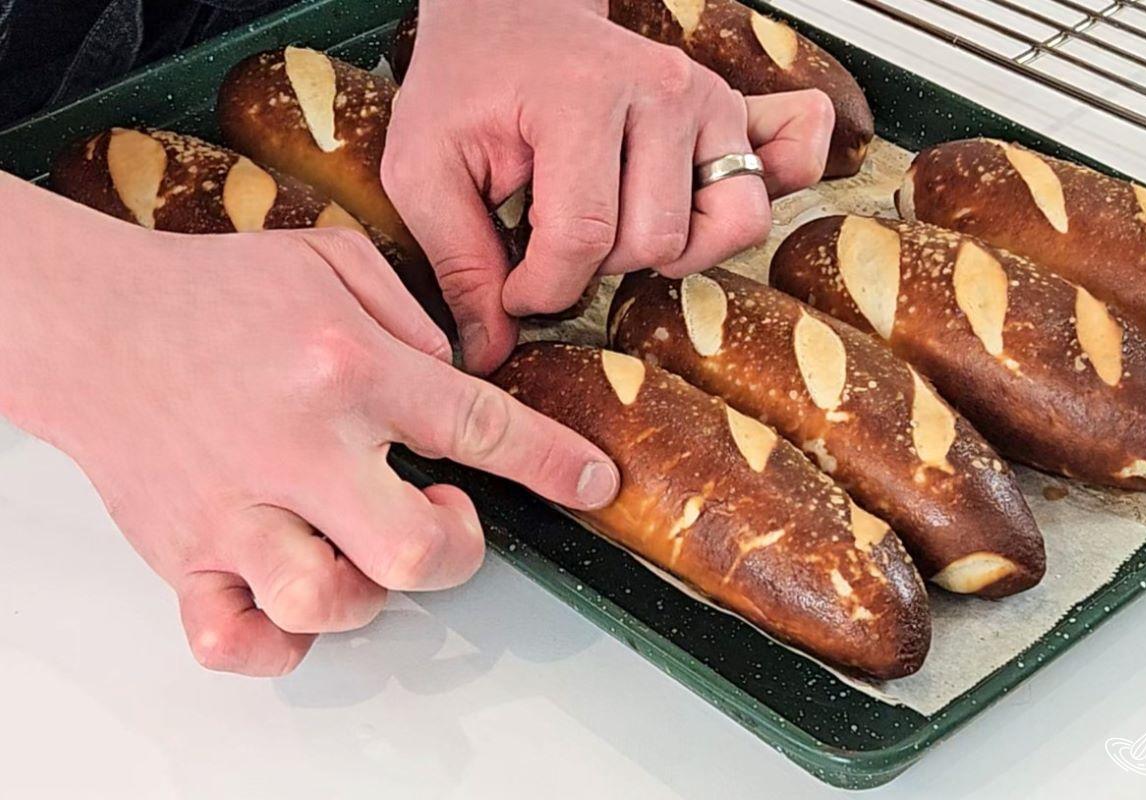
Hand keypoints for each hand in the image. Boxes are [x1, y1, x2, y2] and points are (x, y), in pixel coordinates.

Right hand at [0, 176, 618, 675]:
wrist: (91, 322)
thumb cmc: (211, 293)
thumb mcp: (330, 263)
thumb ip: (411, 315)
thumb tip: (460, 376)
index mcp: (346, 370)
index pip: (479, 427)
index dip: (553, 463)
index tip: (591, 482)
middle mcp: (297, 448)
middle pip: (416, 551)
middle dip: (458, 548)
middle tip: (445, 514)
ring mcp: (236, 510)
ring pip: (329, 605)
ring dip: (370, 591)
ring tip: (361, 545)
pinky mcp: (183, 553)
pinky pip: (236, 642)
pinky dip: (279, 643)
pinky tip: (295, 598)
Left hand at [383, 0, 834, 372]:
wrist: (514, 16)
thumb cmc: (469, 87)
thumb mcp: (426, 168)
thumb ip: (457, 259)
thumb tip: (490, 347)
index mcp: (579, 96)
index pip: (582, 237)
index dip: (543, 289)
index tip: (513, 289)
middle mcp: (660, 91)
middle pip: (649, 242)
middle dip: (595, 268)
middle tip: (554, 240)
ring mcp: (704, 101)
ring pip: (703, 235)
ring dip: (650, 256)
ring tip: (607, 229)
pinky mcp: (729, 116)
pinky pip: (749, 211)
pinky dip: (713, 238)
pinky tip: (663, 223)